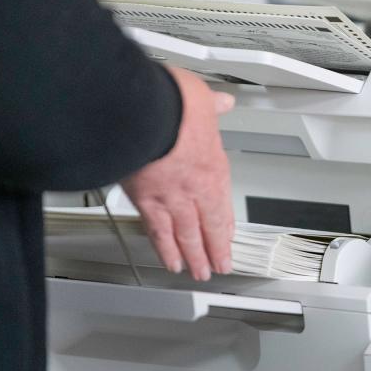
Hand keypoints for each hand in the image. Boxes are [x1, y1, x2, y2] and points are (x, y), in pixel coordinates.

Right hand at [121, 67, 234, 280]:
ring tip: (198, 272)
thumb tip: (222, 101)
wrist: (142, 111)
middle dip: (214, 250)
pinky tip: (168, 261)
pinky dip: (165, 249)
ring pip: (186, 236)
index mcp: (212, 164)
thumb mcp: (202, 98)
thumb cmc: (172, 103)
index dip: (225, 223)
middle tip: (219, 266)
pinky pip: (158, 232)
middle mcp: (195, 187)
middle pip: (208, 226)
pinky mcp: (145, 202)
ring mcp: (171, 198)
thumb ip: (212, 105)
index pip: (223, 201)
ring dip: (194, 257)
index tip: (227, 236)